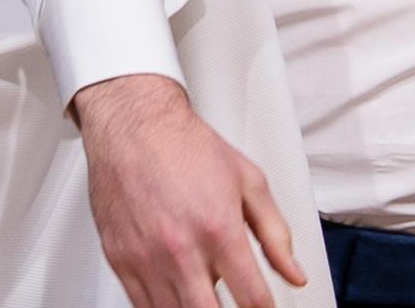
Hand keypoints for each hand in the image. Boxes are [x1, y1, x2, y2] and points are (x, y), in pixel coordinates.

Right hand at [72, 74, 308, 307]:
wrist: (133, 125)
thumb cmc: (185, 146)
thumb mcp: (248, 181)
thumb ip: (275, 233)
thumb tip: (293, 273)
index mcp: (219, 228)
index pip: (252, 298)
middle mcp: (181, 248)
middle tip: (234, 307)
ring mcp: (147, 257)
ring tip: (206, 297)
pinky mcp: (120, 259)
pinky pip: (141, 307)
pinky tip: (177, 298)